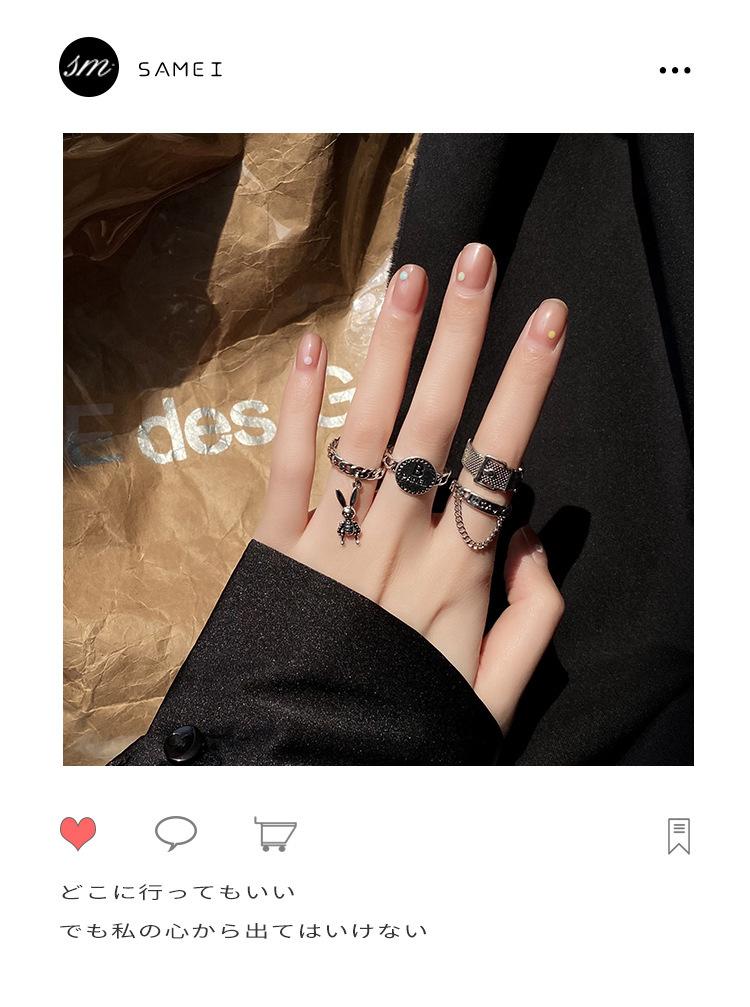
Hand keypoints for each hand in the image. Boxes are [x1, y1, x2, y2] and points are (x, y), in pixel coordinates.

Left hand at [255, 243, 565, 730]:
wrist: (303, 770)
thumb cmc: (405, 729)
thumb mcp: (497, 694)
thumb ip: (535, 616)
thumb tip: (532, 535)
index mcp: (459, 578)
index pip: (502, 459)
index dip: (527, 384)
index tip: (547, 320)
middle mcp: (397, 547)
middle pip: (436, 424)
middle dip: (460, 337)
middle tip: (475, 262)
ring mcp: (333, 545)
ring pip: (368, 432)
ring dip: (390, 352)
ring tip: (410, 281)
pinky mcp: (276, 552)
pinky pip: (287, 470)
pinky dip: (295, 409)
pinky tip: (306, 350)